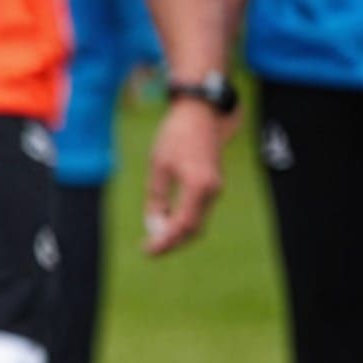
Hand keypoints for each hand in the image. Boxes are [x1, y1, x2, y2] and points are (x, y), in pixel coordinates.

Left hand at [143, 99, 223, 255]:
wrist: (201, 112)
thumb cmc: (176, 135)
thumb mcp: (158, 167)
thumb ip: (156, 199)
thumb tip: (153, 226)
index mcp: (198, 184)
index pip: (182, 225)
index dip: (164, 241)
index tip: (146, 250)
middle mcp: (212, 189)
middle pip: (192, 230)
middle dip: (170, 243)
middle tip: (149, 250)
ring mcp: (215, 188)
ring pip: (197, 224)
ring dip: (177, 235)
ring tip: (154, 240)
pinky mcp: (213, 186)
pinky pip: (199, 213)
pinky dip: (183, 223)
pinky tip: (165, 225)